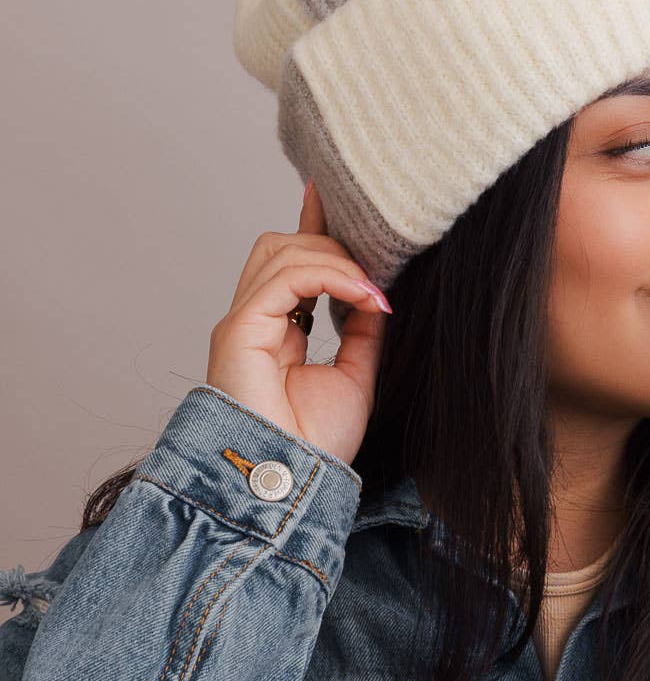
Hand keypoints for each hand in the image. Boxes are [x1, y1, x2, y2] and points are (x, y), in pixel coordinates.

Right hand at [205, 181, 391, 464]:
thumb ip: (362, 331)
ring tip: (372, 288)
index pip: (291, 261)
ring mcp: (242, 322)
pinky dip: (329, 275)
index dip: (313, 227)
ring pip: (281, 251)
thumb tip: (378, 293)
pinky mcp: (240, 329)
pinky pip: (287, 276)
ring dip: (335, 259)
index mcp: (273, 330)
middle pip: (280, 246)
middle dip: (329, 240)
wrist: (293, 483)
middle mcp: (252, 320)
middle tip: (376, 268)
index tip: (336, 198)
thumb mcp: (355, 375)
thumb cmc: (316, 444)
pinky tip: (363, 294)